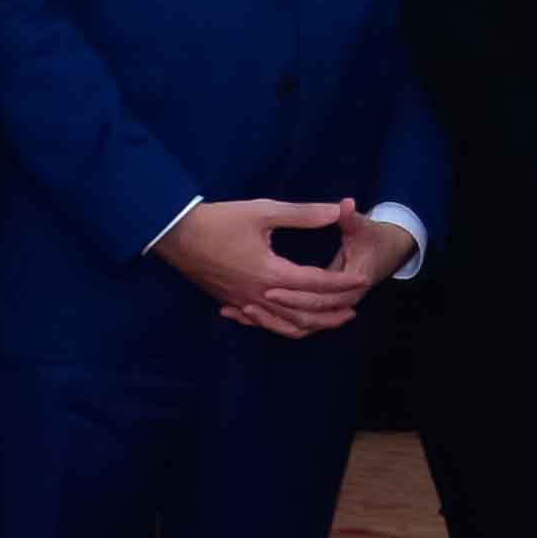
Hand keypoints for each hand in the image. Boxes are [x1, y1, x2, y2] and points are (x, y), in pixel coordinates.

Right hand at [206, 203, 408, 339]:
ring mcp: (243, 303)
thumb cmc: (219, 219)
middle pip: (305, 312)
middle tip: (355, 308)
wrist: (174, 234)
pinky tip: (289, 323)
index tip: (362, 280)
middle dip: (333, 311)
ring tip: (330, 321)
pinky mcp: (230, 302)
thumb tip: (336, 210)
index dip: (343, 283)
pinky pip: (261, 323)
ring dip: (311, 324)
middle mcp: (260, 295)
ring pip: (283, 324)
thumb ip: (303, 214)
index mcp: (272, 273)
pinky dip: (281, 327)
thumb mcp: (263, 211)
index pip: (318, 284)